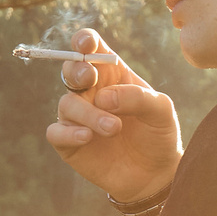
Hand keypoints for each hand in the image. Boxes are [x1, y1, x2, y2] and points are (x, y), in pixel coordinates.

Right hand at [45, 28, 180, 203]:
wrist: (155, 174)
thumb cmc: (157, 134)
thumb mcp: (160, 110)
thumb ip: (137, 97)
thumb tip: (104, 97)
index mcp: (111, 75)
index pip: (91, 48)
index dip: (84, 41)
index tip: (85, 44)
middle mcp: (90, 92)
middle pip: (70, 69)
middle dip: (77, 70)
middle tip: (90, 79)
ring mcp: (77, 117)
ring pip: (67, 103)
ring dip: (89, 114)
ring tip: (114, 128)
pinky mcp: (69, 143)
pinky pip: (56, 132)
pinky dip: (69, 133)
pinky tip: (88, 137)